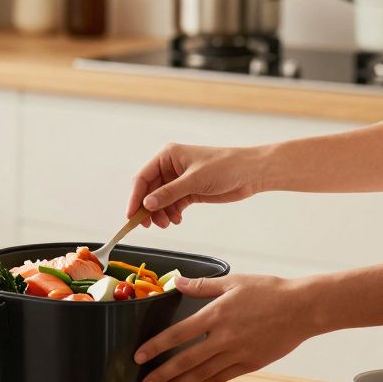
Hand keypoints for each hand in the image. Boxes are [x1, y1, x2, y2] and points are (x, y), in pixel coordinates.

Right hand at [127, 143, 266, 227]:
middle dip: (148, 209)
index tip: (131, 216)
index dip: (135, 197)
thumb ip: (169, 193)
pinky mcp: (189, 191)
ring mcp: (179, 180)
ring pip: (160, 200)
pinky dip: (172, 213)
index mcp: (167, 156)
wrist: (251, 173)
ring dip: (160, 213)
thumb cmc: (225, 167)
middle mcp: (170, 167)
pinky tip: (177, 220)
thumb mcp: (194, 180)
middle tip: (148, 225)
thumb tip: (147, 204)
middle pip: (150, 191)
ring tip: (167, 223)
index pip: (143, 178)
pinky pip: (173, 204)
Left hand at [134, 274, 317, 381]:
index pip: (178, 334)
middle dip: (162, 375)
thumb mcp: (233, 281)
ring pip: (202, 374)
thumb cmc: (269, 291)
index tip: (139, 357)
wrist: (303, 308)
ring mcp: (238, 353)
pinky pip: (221, 377)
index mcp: (216, 314)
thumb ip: (202, 285)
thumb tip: (176, 281)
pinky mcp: (250, 364)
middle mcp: (224, 338)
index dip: (156, 347)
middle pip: (186, 361)